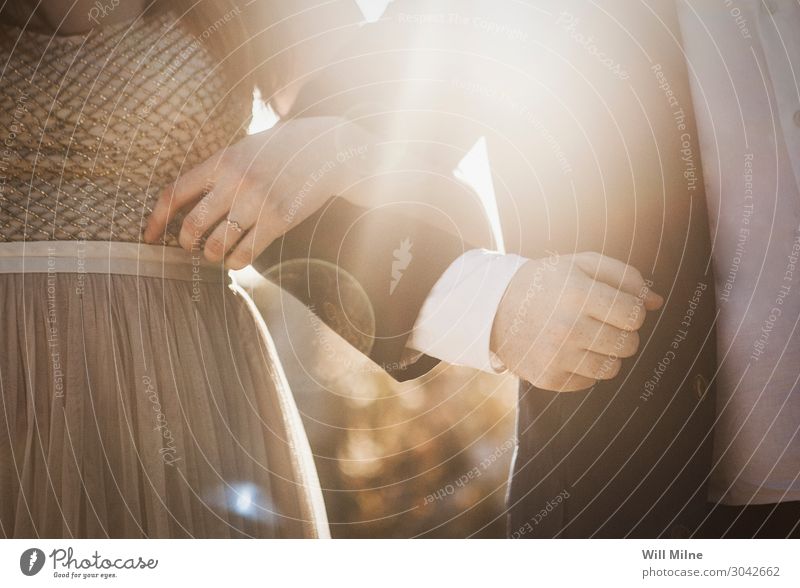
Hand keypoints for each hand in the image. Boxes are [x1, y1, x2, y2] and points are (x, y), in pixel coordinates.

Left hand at [143, 116, 372, 268]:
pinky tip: (236, 258)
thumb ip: (217, 170)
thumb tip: (184, 201)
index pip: (174, 193)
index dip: (156, 219)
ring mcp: (258, 202)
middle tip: (191, 247)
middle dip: (185, 244)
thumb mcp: (244, 148)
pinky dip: (234, 261)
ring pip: (216, 245)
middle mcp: (235, 181)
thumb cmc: (282, 150)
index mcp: (221, 161)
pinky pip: (244, 253)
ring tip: (215, 254)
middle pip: (192, 226)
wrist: (328, 150)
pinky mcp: (278, 220)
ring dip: (211, 256)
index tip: (150, 237)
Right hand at [490, 252, 662, 391]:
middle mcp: (567, 327)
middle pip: (628, 344)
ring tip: (587, 338)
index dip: (632, 310)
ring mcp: (557, 356)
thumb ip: (623, 276)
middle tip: (600, 322)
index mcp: (577, 294)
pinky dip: (586, 369)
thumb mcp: (579, 265)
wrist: (492, 308)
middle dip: (622, 333)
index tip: (617, 306)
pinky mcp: (549, 378)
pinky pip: (590, 382)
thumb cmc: (545, 282)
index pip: (634, 314)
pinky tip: (568, 352)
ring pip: (612, 367)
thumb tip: (657, 301)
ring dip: (607, 353)